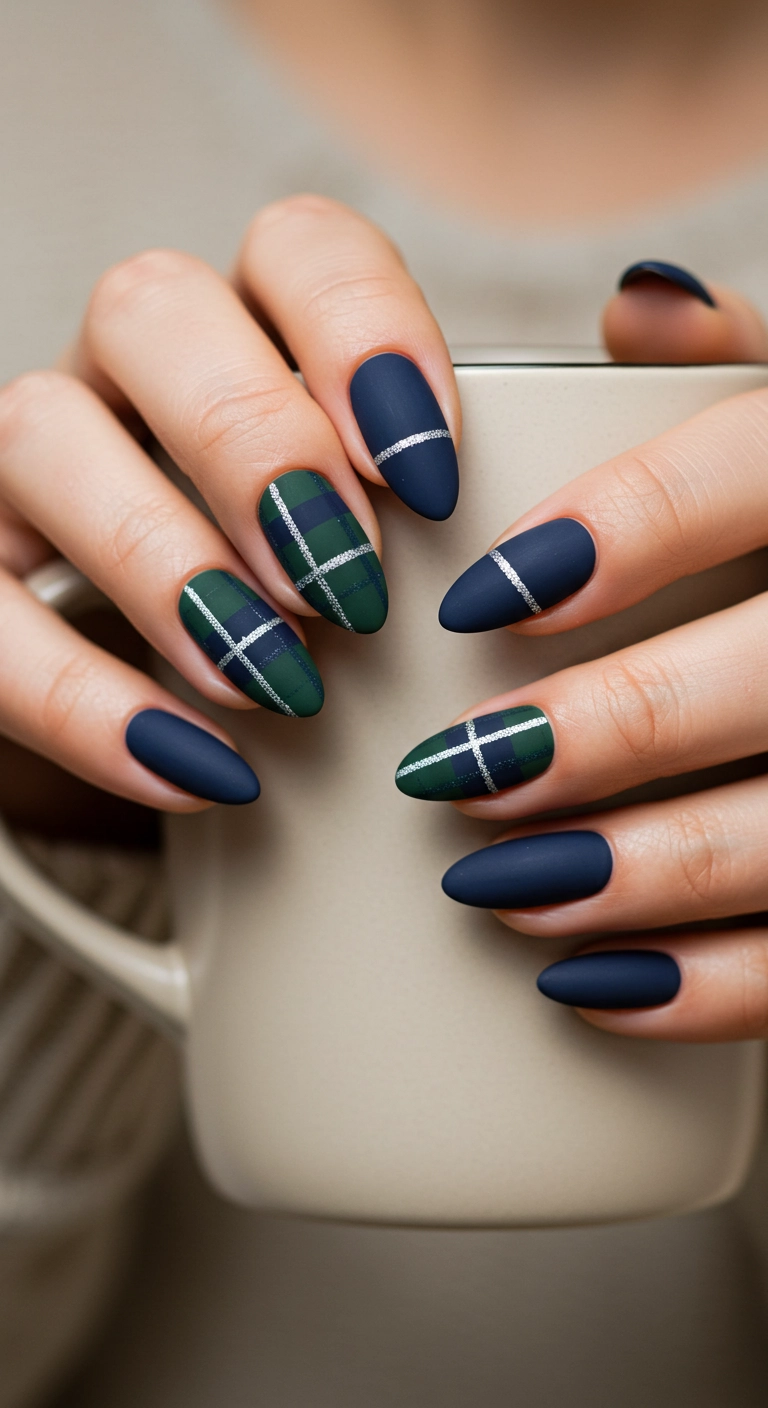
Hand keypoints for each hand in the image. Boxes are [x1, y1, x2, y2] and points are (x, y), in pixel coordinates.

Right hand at [0, 197, 458, 813]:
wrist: (184, 722)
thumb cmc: (319, 621)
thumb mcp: (397, 558)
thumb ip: (448, 516)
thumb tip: (572, 510)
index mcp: (249, 328)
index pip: (297, 247)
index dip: (364, 337)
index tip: (430, 480)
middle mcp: (126, 372)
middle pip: (151, 309)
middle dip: (257, 444)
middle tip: (347, 589)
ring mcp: (33, 465)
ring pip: (40, 430)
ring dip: (166, 560)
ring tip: (275, 683)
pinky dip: (85, 703)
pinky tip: (196, 770)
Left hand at [397, 261, 767, 1043]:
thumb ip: (729, 366)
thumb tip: (632, 308)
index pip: (748, 475)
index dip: (615, 537)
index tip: (474, 603)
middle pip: (765, 675)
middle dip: (599, 735)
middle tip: (457, 774)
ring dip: (636, 874)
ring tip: (498, 888)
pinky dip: (713, 988)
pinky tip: (599, 985)